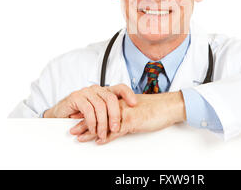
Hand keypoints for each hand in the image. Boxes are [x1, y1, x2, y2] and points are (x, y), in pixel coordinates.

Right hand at [43, 84, 136, 141]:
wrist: (60, 114)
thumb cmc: (80, 113)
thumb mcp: (98, 112)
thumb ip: (109, 111)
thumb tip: (126, 119)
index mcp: (104, 90)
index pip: (120, 87)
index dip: (128, 94)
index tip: (134, 103)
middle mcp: (96, 89)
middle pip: (111, 99)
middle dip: (115, 115)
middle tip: (116, 128)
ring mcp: (86, 92)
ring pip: (100, 106)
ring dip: (102, 123)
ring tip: (102, 134)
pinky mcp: (76, 97)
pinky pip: (88, 110)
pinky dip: (92, 122)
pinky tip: (92, 129)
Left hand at [70, 91, 185, 143]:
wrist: (168, 106)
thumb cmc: (155, 107)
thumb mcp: (137, 107)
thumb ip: (125, 111)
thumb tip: (116, 118)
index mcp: (121, 100)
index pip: (100, 107)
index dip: (88, 113)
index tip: (76, 118)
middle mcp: (121, 105)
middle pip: (97, 114)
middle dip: (83, 122)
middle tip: (72, 129)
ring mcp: (125, 113)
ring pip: (103, 122)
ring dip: (90, 131)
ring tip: (80, 137)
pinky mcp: (132, 121)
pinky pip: (116, 130)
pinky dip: (107, 137)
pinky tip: (100, 141)